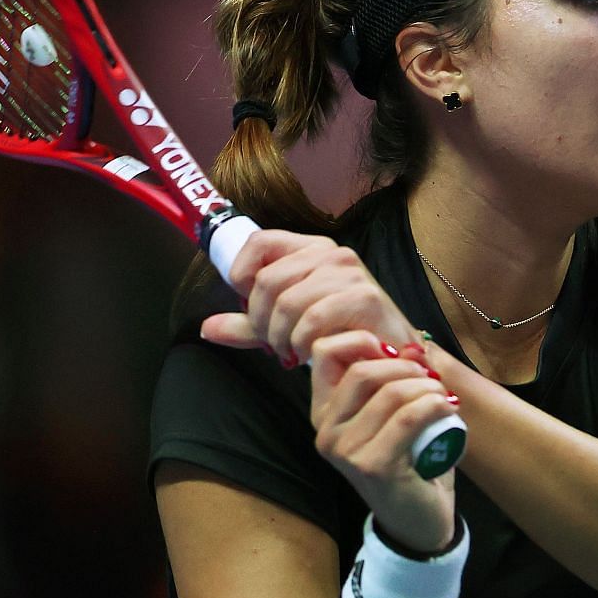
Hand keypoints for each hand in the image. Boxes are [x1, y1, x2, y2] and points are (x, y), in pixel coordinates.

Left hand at [200, 230, 412, 366]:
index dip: (241, 274)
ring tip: (289, 352)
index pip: (259, 241)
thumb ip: (248, 325)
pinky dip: (301, 343)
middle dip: (259, 321)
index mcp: (311, 248)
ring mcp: (349, 272)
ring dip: (279, 337)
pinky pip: (312, 319)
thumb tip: (206, 329)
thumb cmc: (340, 335)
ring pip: (286, 302)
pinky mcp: (364, 296)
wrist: (392, 356)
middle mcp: (331, 252)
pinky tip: (307, 354)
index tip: (247, 305)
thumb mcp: (287, 326)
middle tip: (271, 344)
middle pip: (267, 280)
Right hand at [308, 330, 457, 552]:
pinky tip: (449, 407)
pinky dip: (435, 405)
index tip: (396, 353)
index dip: (362, 340)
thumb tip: (411, 346)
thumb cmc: (407, 462)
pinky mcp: (372, 465)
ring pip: (390, 393)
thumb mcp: (392, 415)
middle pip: (362, 370)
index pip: (324, 351)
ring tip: (443, 396)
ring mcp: (345, 450)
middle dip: (405, 367)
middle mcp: (325, 431)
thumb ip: (392, 380)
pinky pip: (409, 417)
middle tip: (430, 379)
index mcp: (323, 412)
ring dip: (427, 387)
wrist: (418, 520)